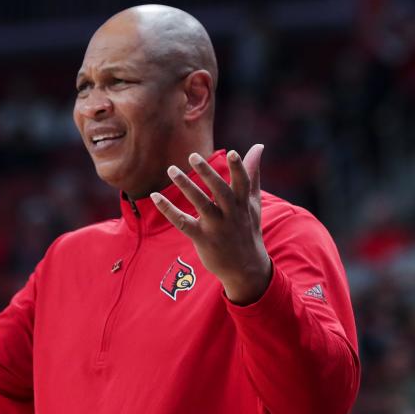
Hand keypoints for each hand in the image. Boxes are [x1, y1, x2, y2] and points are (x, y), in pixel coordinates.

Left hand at [151, 145, 271, 304]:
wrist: (246, 267)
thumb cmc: (247, 228)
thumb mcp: (253, 203)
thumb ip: (252, 174)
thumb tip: (258, 146)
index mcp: (242, 203)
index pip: (242, 183)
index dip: (238, 168)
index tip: (233, 152)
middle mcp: (231, 214)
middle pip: (219, 191)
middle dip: (207, 173)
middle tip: (193, 155)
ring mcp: (216, 227)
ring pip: (200, 204)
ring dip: (186, 186)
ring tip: (172, 170)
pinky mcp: (202, 238)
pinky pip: (182, 222)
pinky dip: (168, 209)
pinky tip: (155, 196)